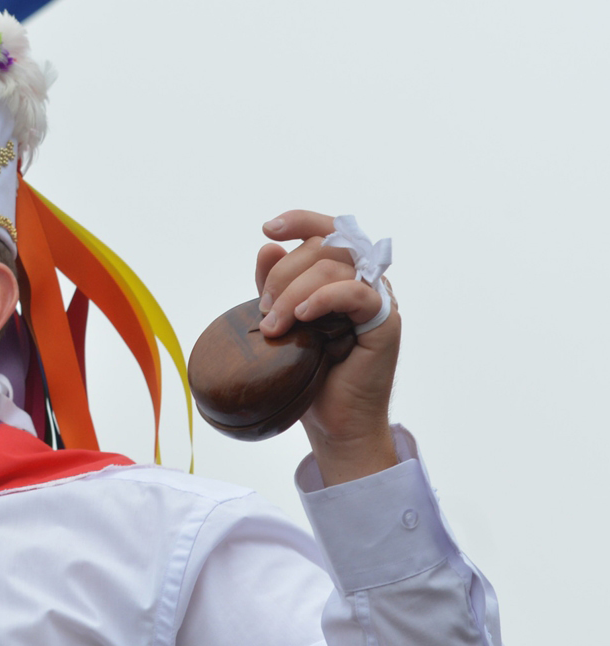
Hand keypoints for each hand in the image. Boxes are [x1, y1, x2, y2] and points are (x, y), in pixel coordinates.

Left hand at [256, 210, 400, 484]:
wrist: (333, 424)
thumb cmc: (308, 376)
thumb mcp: (283, 324)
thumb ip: (276, 286)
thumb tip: (268, 248)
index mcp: (342, 276)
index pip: (328, 231)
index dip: (300, 221)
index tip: (268, 228)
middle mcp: (364, 281)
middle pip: (325, 247)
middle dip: (283, 274)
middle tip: (263, 311)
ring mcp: (377, 299)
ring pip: (336, 267)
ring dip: (294, 292)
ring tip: (274, 326)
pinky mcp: (383, 322)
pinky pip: (356, 293)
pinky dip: (324, 298)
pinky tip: (301, 315)